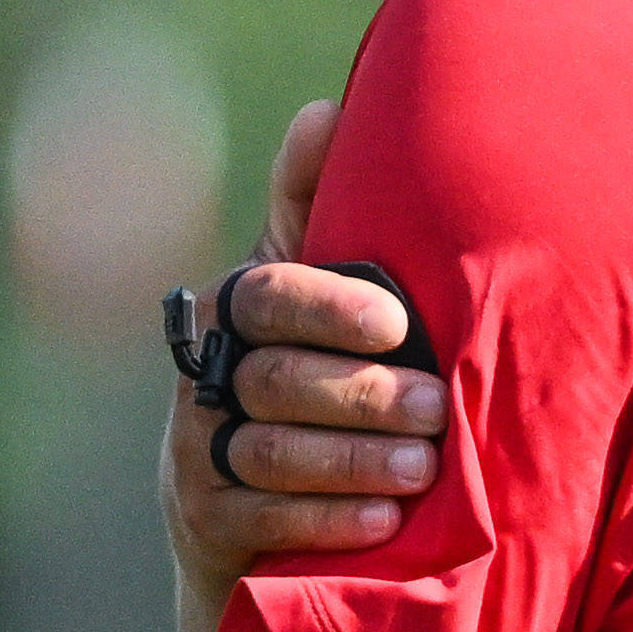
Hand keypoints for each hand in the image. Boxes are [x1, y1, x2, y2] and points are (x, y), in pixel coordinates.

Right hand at [162, 101, 445, 624]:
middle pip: (276, 381)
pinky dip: (326, 518)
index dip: (327, 308)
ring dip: (351, 460)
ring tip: (422, 468)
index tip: (395, 322)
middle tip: (436, 407)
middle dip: (361, 395)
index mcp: (234, 309)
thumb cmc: (306, 374)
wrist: (255, 515)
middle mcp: (205, 375)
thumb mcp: (310, 292)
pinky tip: (386, 521)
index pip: (268, 297)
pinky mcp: (206, 525)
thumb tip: (329, 106)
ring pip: (270, 452)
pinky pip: (262, 521)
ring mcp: (196, 453)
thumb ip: (320, 210)